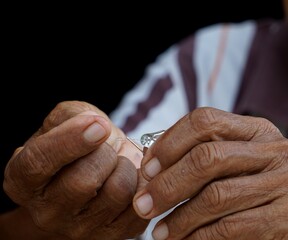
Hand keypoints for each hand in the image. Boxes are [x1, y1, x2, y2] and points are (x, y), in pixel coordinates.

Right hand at [3, 101, 147, 238]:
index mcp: (23, 180)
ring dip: (126, 167)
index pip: (39, 163)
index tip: (99, 124)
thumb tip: (96, 126)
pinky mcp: (112, 235)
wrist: (90, 179)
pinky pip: (139, 206)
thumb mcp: (63, 123)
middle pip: (83, 181)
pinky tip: (132, 177)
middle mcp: (47, 212)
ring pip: (117, 192)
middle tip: (107, 148)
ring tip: (118, 163)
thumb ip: (72, 115)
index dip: (71, 140)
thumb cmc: (75, 148)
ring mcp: (80, 229)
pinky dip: (143, 183)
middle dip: (105, 154)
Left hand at [133, 107, 287, 239]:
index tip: (147, 169)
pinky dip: (199, 237)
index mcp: (259, 130)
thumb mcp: (234, 169)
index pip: (206, 120)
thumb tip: (150, 166)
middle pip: (207, 156)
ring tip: (159, 231)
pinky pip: (231, 226)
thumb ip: (202, 160)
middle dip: (168, 184)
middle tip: (143, 205)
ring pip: (216, 194)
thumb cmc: (257, 200)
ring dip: (179, 217)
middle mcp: (278, 148)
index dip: (170, 143)